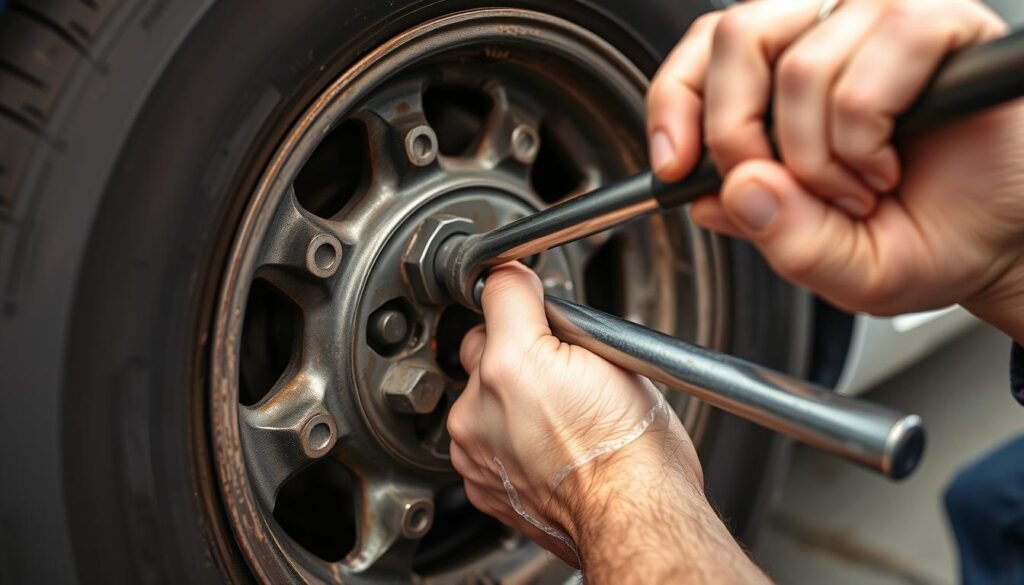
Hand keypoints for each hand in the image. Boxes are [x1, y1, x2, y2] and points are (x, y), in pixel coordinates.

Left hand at [447, 264, 698, 560]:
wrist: (634, 515)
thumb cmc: (634, 447)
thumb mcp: (613, 355)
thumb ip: (560, 322)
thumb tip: (537, 296)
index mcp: (511, 363)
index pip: (496, 289)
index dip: (523, 292)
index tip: (532, 299)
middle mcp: (479, 406)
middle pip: (480, 346)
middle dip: (512, 346)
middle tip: (557, 366)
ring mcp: (475, 449)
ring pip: (477, 397)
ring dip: (504, 397)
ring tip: (554, 413)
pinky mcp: (478, 482)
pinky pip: (480, 442)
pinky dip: (503, 439)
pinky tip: (542, 443)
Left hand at [647, 0, 1023, 340]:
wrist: (1008, 242)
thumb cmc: (925, 239)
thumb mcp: (833, 265)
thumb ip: (777, 235)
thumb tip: (730, 190)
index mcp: (786, 80)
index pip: (704, 52)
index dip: (674, 102)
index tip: (675, 163)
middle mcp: (829, 39)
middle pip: (737, 38)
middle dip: (741, 134)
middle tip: (783, 186)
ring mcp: (881, 26)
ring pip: (798, 68)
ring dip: (818, 156)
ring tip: (856, 188)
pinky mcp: (940, 25)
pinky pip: (866, 75)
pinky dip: (865, 139)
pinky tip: (888, 163)